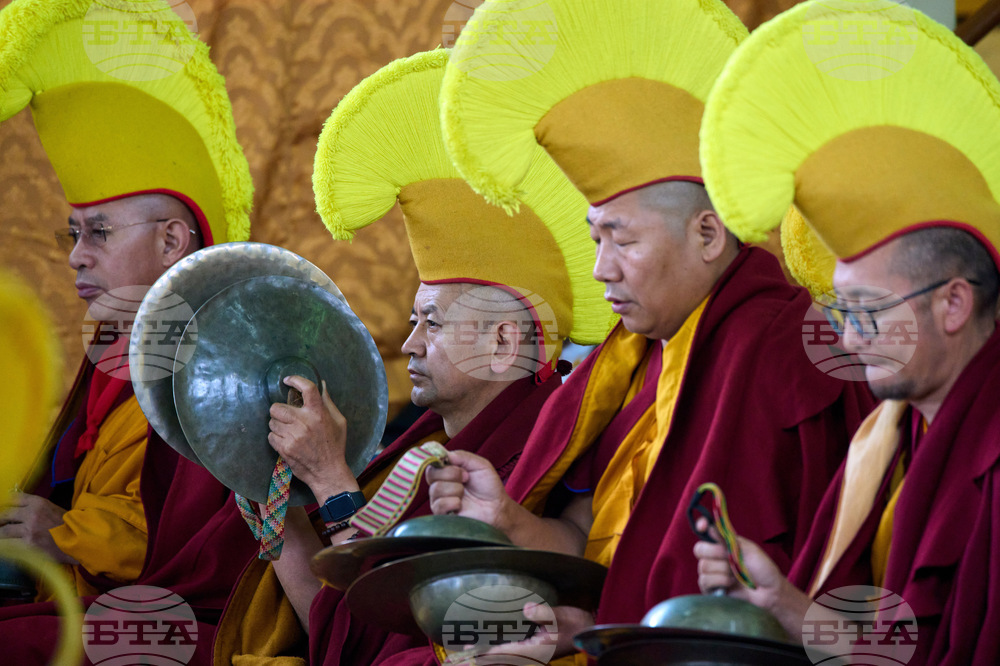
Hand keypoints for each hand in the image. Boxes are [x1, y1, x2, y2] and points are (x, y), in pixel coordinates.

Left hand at [0, 493, 77, 563]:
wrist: (81, 541)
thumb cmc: (70, 525)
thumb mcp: (53, 509)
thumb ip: (36, 508)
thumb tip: (19, 508)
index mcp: (39, 502)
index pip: (14, 498)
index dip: (6, 504)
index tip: (4, 508)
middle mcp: (32, 514)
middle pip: (5, 514)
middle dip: (0, 520)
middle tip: (1, 524)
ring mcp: (29, 530)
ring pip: (3, 531)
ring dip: (2, 534)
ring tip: (3, 536)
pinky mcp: (28, 546)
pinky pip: (8, 546)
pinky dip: (5, 546)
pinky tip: (6, 547)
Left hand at [268, 376, 357, 501]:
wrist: (328, 472)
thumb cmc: (335, 445)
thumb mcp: (339, 422)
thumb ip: (329, 402)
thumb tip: (322, 384)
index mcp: (319, 413)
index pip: (307, 388)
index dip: (295, 380)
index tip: (288, 380)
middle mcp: (304, 422)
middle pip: (277, 407)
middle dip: (279, 410)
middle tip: (285, 416)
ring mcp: (293, 436)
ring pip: (272, 422)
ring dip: (278, 425)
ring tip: (288, 431)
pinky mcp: (285, 448)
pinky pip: (271, 436)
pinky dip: (276, 438)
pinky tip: (286, 441)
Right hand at [426, 449, 512, 532]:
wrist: (496, 507)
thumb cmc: (488, 486)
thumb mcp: (480, 464)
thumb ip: (462, 456)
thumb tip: (444, 454)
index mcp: (447, 470)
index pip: (432, 462)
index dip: (438, 460)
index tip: (453, 462)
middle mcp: (440, 483)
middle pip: (431, 474)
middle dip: (452, 474)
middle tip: (466, 478)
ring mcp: (439, 499)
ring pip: (436, 489)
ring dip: (456, 489)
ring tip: (465, 493)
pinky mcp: (441, 513)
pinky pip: (439, 504)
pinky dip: (453, 502)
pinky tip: (461, 504)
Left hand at [443, 604, 592, 663]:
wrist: (588, 631)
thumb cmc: (575, 624)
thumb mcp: (561, 616)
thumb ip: (543, 613)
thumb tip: (526, 608)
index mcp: (532, 652)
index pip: (500, 655)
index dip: (480, 655)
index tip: (462, 654)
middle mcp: (527, 656)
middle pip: (495, 661)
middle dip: (474, 661)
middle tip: (453, 659)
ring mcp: (528, 655)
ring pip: (499, 659)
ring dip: (481, 658)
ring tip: (460, 655)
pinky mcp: (529, 650)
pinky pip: (506, 654)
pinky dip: (492, 652)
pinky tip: (483, 646)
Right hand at [692, 517, 810, 639]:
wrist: (769, 591)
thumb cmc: (762, 569)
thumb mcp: (748, 550)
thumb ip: (728, 539)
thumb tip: (710, 527)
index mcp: (723, 544)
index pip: (705, 532)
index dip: (701, 526)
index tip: (703, 526)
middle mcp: (714, 557)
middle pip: (699, 549)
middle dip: (715, 553)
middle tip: (730, 558)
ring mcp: (711, 572)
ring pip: (703, 566)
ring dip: (723, 571)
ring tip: (737, 575)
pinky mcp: (710, 588)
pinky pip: (705, 581)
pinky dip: (720, 581)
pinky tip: (731, 584)